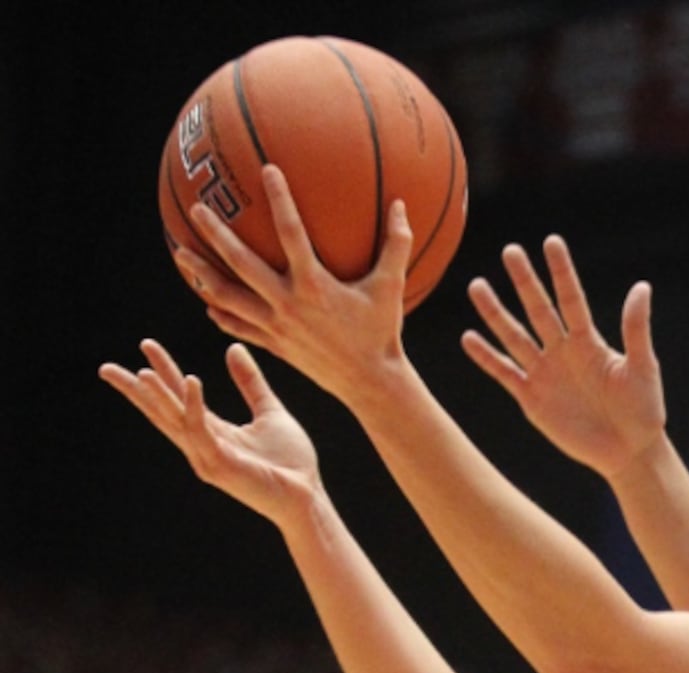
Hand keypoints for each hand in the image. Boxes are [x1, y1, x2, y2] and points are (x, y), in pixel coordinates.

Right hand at [99, 340, 321, 524]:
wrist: (307, 495)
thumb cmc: (290, 461)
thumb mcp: (270, 412)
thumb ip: (250, 382)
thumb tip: (233, 349)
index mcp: (213, 431)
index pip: (180, 397)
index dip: (163, 371)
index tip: (146, 345)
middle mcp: (204, 444)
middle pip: (163, 412)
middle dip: (137, 390)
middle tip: (106, 368)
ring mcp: (208, 456)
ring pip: (175, 421)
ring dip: (157, 398)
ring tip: (140, 372)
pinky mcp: (222, 465)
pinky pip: (203, 430)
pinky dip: (195, 406)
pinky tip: (192, 380)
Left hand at [172, 163, 412, 407]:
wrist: (369, 382)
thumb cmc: (383, 332)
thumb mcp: (392, 287)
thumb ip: (398, 244)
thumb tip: (402, 205)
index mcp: (314, 284)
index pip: (291, 231)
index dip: (280, 198)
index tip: (267, 169)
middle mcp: (287, 303)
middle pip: (241, 263)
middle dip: (216, 235)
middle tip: (197, 210)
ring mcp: (275, 325)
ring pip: (228, 296)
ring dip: (201, 274)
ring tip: (180, 254)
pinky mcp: (273, 344)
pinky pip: (238, 326)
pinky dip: (220, 313)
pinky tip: (207, 300)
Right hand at [462, 236, 666, 480]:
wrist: (629, 450)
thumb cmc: (643, 408)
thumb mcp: (643, 367)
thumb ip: (635, 329)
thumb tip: (641, 286)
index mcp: (589, 342)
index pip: (571, 298)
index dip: (561, 272)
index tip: (550, 242)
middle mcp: (563, 352)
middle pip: (539, 310)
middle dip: (525, 282)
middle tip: (510, 251)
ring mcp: (545, 374)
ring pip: (515, 336)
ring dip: (496, 313)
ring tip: (477, 286)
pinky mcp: (532, 399)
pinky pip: (505, 373)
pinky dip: (487, 357)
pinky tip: (469, 338)